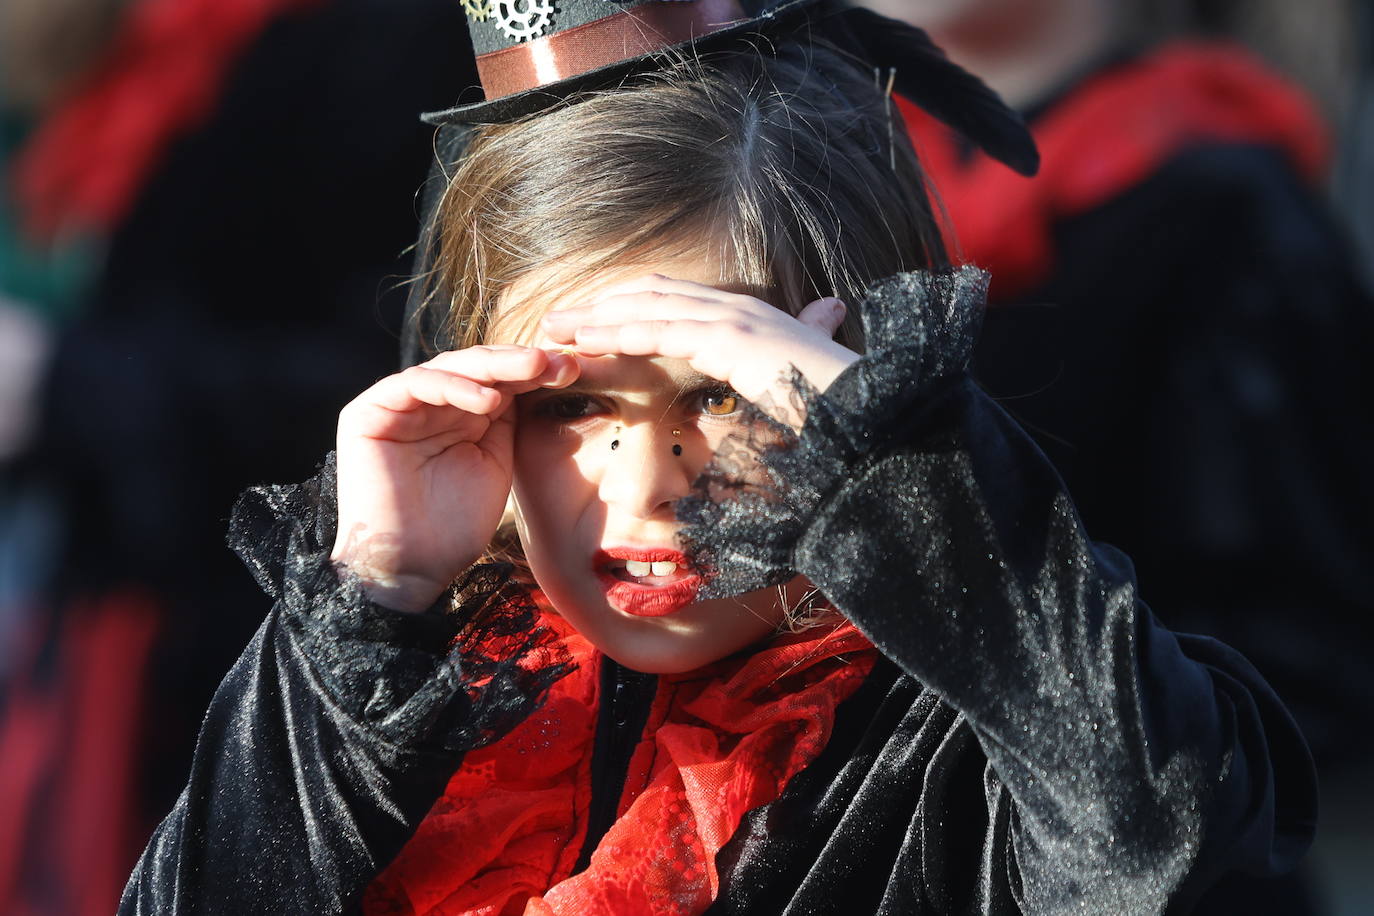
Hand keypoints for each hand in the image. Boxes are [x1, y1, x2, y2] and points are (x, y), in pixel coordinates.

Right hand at [331, 346, 577, 611]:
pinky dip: (453, 387)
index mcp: (456, 412)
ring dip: (494, 367)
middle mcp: (426, 402)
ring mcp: (396, 404)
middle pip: (476, 367)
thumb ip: (508, 418)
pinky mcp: (368, 412)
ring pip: (449, 368)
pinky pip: (414, 384)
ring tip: (533, 369)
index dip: (535, 372)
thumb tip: (542, 373)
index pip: (497, 379)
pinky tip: (489, 401)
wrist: (412, 568)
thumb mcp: (496, 461)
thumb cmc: (456, 524)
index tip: (575, 369)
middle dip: (520, 362)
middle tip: (559, 360)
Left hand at [539, 275, 857, 427]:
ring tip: (554, 329)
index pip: (672, 302)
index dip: (625, 309)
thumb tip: (772, 376)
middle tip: (553, 323)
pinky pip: (666, 331)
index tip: (585, 326)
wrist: (872, 417)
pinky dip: (623, 333)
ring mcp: (737, 320)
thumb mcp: (788, 393)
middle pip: (652, 296)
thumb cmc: (833, 416)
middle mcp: (739, 310)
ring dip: (597, 318)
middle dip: (599, 307)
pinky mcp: (734, 339)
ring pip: (650, 308)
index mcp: (746, 322)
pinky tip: (590, 342)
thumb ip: (764, 384)